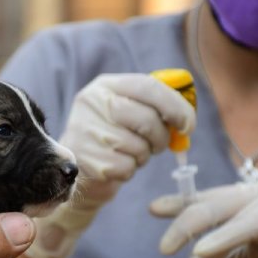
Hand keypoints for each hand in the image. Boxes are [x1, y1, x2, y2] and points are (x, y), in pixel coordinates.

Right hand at [26, 73, 195, 257]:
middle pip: (146, 118)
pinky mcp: (89, 161)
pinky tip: (115, 166)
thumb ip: (152, 105)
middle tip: (159, 144)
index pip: (148, 87)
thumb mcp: (123, 112)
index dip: (176, 106)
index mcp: (103, 87)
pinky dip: (129, 170)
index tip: (188, 124)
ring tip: (129, 153)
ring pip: (139, 146)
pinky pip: (128, 167)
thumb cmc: (107, 138)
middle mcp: (91, 105)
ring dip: (143, 155)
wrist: (69, 169)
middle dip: (161, 136)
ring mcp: (88, 133)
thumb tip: (187, 118)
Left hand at [150, 179, 257, 257]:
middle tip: (163, 248)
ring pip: (222, 216)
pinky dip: (222, 239)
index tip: (154, 209)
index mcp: (243, 198)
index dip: (178, 203)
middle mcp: (256, 192)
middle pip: (208, 205)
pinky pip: (246, 227)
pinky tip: (202, 251)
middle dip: (181, 225)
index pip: (204, 198)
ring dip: (197, 243)